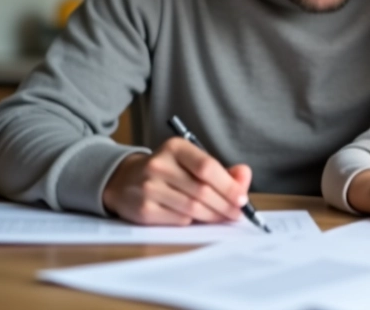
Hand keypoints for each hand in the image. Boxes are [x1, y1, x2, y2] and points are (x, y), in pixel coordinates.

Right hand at [102, 137, 250, 225]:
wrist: (125, 181)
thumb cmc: (168, 171)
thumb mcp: (191, 161)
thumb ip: (221, 170)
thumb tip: (244, 176)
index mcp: (175, 147)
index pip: (207, 167)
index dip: (228, 185)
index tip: (242, 198)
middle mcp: (159, 165)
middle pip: (202, 190)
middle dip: (225, 205)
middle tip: (237, 213)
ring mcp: (148, 188)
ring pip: (192, 208)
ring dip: (213, 216)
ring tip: (223, 217)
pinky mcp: (143, 210)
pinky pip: (178, 220)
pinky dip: (193, 221)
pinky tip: (198, 218)